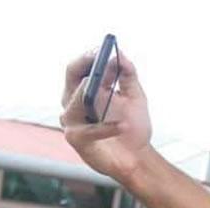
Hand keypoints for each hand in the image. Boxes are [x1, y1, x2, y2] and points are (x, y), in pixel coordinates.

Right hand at [60, 49, 152, 182]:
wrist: (138, 158)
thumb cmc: (133, 127)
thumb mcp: (135, 97)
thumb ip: (128, 76)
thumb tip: (122, 55)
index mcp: (84, 90)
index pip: (79, 67)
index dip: (89, 56)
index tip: (102, 48)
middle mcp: (73, 103)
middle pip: (72, 78)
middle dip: (85, 66)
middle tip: (99, 59)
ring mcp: (72, 122)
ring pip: (75, 103)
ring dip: (92, 94)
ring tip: (106, 88)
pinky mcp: (77, 140)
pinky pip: (89, 131)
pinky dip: (106, 127)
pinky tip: (123, 124)